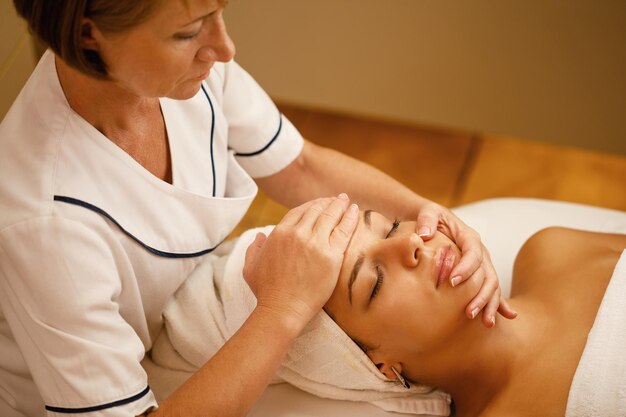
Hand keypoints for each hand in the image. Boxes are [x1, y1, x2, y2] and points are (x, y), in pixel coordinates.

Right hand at [243, 195, 358, 326]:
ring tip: (347, 202)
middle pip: (316, 210)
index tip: (320, 204)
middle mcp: (297, 233)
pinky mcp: (331, 255)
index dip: (311, 205)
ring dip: (340, 206)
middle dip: (328, 202)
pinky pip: (344, 230)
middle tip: (337, 200)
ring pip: (331, 216)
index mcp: (279, 233)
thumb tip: (260, 236)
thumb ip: (253, 248)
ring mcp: (315, 242)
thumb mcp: (250, 267)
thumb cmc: (266, 292)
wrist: (282, 309)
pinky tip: (355, 210)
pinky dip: (350, 217)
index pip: (299, 211)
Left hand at [416, 202, 517, 326]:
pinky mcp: (479, 275)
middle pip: (488, 275)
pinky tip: (503, 317)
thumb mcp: (429, 212)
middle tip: (469, 312)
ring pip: (492, 286)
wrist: (435, 222)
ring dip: (489, 304)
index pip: (472, 254)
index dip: (465, 268)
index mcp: (469, 238)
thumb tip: (424, 235)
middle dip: (481, 295)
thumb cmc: (432, 218)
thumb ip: (427, 220)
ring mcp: (482, 265)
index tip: (452, 282)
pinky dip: (498, 304)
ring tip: (485, 322)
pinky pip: (491, 290)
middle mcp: (480, 252)